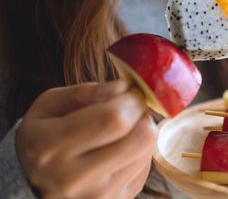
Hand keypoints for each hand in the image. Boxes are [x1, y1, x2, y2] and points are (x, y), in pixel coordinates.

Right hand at [15, 80, 156, 198]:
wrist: (30, 185)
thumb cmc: (43, 138)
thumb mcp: (48, 107)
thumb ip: (84, 93)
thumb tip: (123, 88)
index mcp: (50, 147)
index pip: (113, 119)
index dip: (131, 100)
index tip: (131, 91)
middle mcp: (74, 179)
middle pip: (140, 137)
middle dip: (142, 114)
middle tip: (131, 108)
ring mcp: (98, 196)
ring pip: (147, 151)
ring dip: (143, 132)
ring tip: (124, 129)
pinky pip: (145, 169)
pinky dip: (139, 153)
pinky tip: (121, 149)